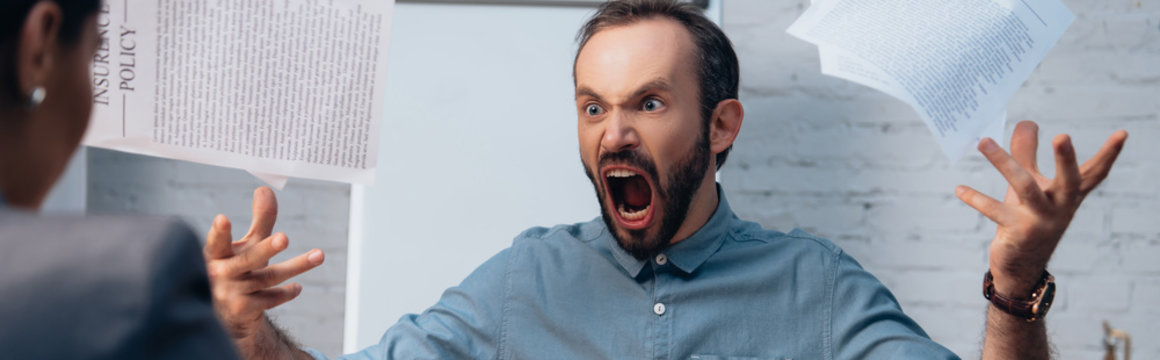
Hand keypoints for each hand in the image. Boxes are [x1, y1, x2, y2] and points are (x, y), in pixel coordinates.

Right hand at [203, 186, 324, 340]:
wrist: (227, 314)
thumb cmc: (238, 270)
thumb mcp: (249, 245)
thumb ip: (259, 221)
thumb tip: (265, 189)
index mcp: (216, 254)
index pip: (217, 242)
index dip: (219, 232)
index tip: (222, 218)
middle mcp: (220, 273)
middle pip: (249, 258)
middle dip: (267, 248)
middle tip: (284, 237)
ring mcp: (230, 293)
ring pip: (268, 277)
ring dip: (296, 266)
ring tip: (319, 255)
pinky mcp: (242, 310)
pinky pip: (269, 299)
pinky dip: (285, 293)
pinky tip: (298, 287)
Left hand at [955, 121, 1126, 295]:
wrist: (1020, 267)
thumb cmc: (1027, 218)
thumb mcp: (1030, 184)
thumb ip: (1027, 153)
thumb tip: (1028, 122)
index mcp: (1068, 195)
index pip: (1094, 173)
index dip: (1109, 154)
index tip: (1123, 133)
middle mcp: (1060, 207)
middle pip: (1069, 180)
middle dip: (1066, 159)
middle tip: (1062, 135)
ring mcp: (1040, 221)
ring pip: (1024, 186)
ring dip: (1002, 161)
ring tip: (983, 141)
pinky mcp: (1018, 232)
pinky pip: (994, 210)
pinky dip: (975, 198)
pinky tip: (959, 189)